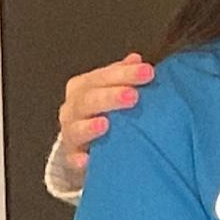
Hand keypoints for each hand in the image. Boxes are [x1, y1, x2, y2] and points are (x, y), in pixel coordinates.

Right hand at [58, 52, 154, 168]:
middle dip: (110, 96)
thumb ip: (123, 75)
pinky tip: (87, 160)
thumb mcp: (112, 89)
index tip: (148, 72)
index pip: (102, 76)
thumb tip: (136, 59)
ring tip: (106, 124)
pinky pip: (72, 159)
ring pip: (76, 128)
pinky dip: (78, 159)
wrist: (86, 144)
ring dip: (90, 127)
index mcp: (83, 87)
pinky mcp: (72, 158)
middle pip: (88, 99)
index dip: (124, 73)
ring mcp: (71, 133)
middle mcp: (73, 108)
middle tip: (133, 96)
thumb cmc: (103, 111)